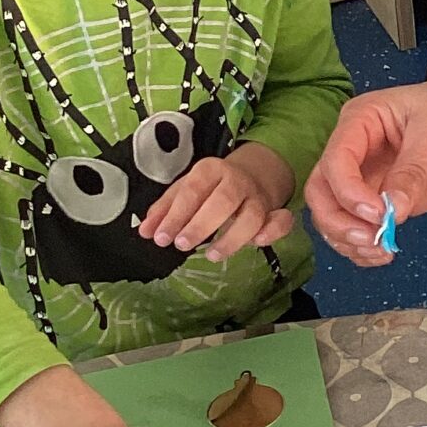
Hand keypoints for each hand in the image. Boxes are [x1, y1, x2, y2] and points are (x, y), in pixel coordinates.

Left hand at [139, 140, 293, 263]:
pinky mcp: (274, 212)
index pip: (192, 191)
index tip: (161, 238)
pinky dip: (274, 231)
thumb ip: (165, 210)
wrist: (251, 174)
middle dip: (201, 225)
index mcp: (210, 170)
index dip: (175, 215)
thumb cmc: (210, 188)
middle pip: (224, 200)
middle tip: (182, 245)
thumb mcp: (184, 190)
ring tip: (212, 255)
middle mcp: (236, 181)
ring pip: (252, 215)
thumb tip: (145, 232)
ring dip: (232, 237)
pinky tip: (259, 243)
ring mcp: (257, 197)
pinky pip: (281, 220)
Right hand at [305, 57, 426, 264]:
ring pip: (333, 215)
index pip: (335, 161)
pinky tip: (382, 254)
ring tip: (381, 251)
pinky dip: (361, 248)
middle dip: (339, 221)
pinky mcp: (380, 202)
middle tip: (371, 238)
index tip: (379, 214)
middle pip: (322, 192)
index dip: (349, 192)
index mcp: (360, 121)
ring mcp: (366, 179)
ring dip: (348, 240)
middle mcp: (355, 151)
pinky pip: (357, 228)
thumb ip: (412, 172)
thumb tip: (393, 211)